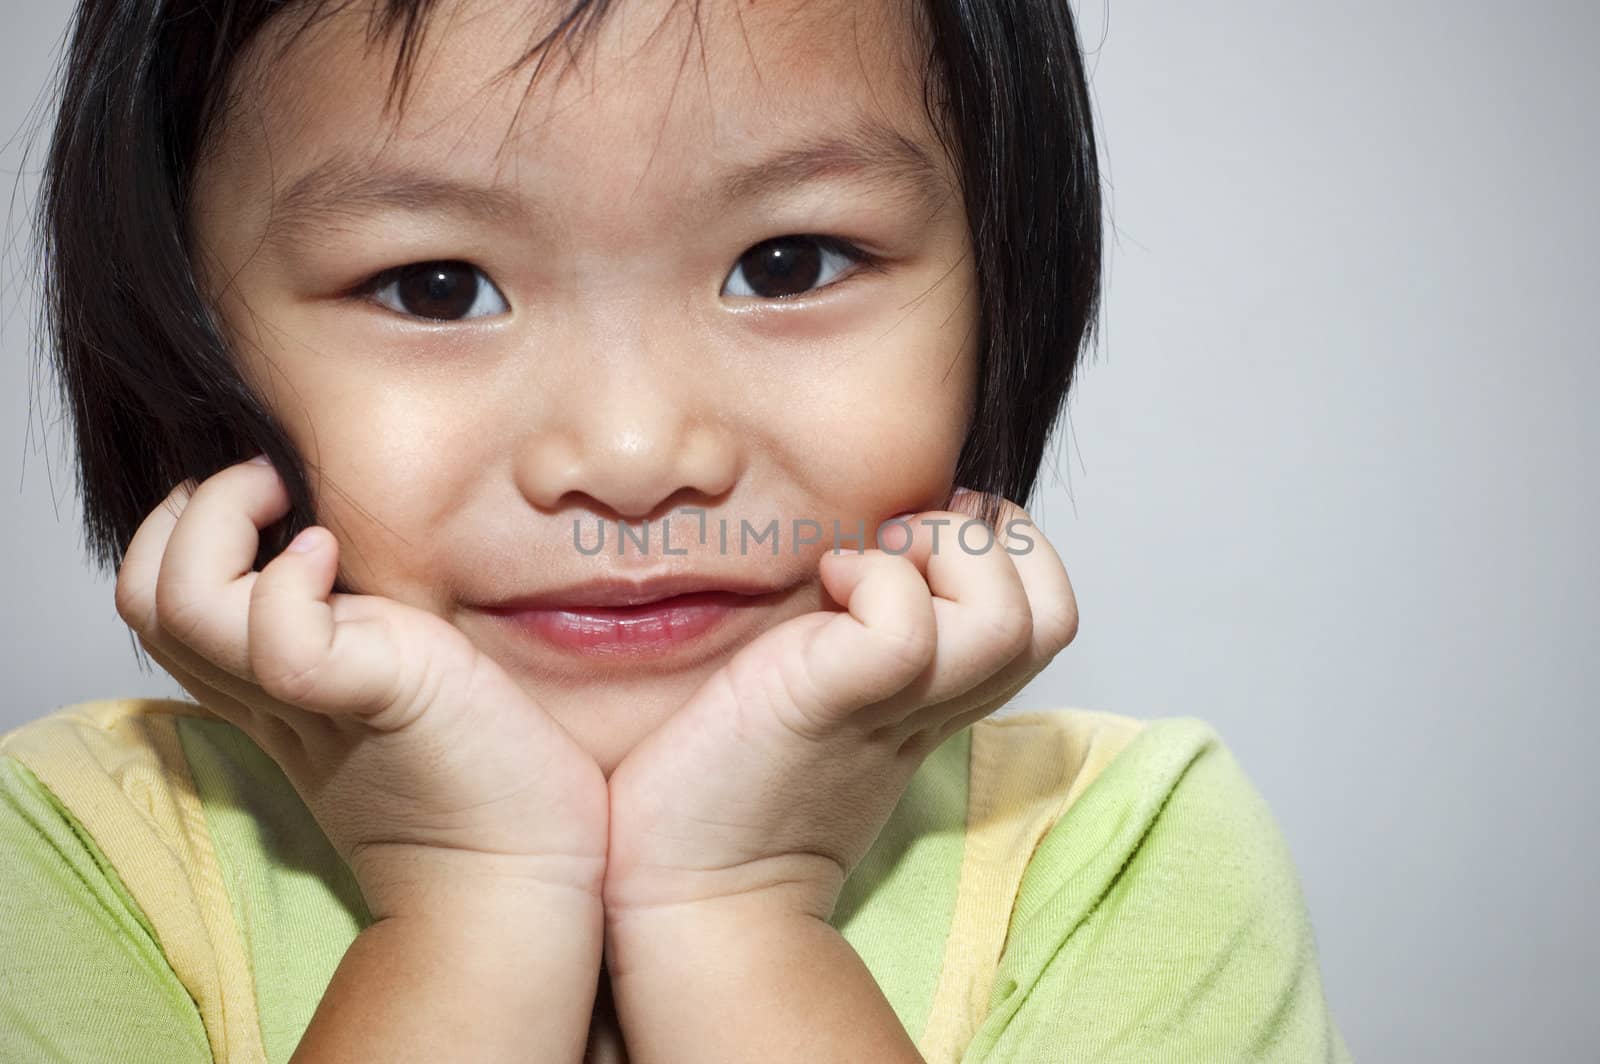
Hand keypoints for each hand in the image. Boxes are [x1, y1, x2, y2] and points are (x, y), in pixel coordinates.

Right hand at [115, 456, 609, 918]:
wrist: (524, 877)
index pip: (163, 605)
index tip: (271, 501)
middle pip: (145, 598)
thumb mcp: (405, 679)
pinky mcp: (369, 696)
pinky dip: (290, 583)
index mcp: (275, 690)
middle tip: (270, 488)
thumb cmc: (490, 777)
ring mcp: (311, 698)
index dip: (184, 538)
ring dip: (219, 525)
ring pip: (178, 605)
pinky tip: (337, 559)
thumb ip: (366, 629)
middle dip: (183, 517)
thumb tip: (353, 551)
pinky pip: (279, 640)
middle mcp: (271, 695)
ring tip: (293, 506)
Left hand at [601, 489, 1078, 924]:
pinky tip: (825, 581)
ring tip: (869, 556)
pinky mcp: (833, 699)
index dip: (1010, 555)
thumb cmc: (726, 779)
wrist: (686, 887)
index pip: (1045, 616)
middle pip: (1052, 614)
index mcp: (935, 699)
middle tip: (903, 537)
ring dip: (948, 553)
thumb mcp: (819, 685)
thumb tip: (860, 538)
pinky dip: (876, 578)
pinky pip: (904, 628)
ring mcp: (892, 705)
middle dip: (999, 541)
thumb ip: (855, 628)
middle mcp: (932, 704)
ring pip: (1008, 621)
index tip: (920, 542)